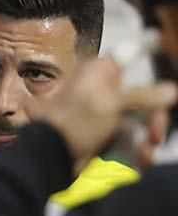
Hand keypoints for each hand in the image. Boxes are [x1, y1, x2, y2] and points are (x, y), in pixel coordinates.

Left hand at [41, 58, 176, 169]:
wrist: (50, 154)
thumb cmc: (75, 122)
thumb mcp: (110, 104)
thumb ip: (143, 96)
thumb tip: (172, 89)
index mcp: (99, 71)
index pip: (129, 57)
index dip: (147, 57)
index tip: (160, 58)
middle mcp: (101, 87)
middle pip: (141, 94)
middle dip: (153, 116)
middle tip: (154, 135)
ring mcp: (102, 110)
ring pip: (137, 118)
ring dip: (146, 136)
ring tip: (145, 152)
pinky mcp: (102, 131)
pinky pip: (127, 135)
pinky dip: (136, 146)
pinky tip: (140, 157)